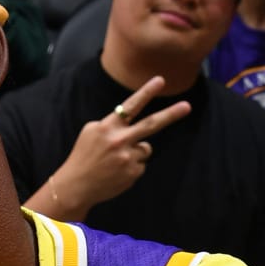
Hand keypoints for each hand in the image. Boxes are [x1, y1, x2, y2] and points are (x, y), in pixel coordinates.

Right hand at [40, 81, 190, 217]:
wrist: (77, 185)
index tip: (160, 80)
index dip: (146, 92)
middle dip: (171, 114)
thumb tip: (132, 121)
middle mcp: (119, 141)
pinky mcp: (133, 173)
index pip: (130, 106)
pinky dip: (132, 167)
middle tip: (187, 106)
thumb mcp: (91, 132)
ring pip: (145, 148)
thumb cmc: (84, 156)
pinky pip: (141, 164)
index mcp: (107, 127)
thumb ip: (112, 123)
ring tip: (116, 161)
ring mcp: (127, 158)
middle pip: (151, 124)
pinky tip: (117, 172)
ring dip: (135, 152)